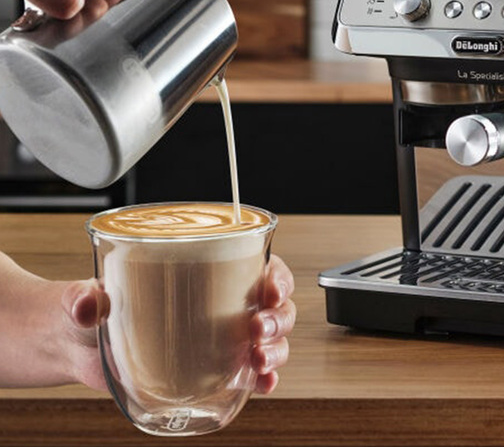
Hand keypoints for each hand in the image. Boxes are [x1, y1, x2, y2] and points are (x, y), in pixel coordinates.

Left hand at [61, 253, 295, 393]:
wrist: (78, 343)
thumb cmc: (93, 304)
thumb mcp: (87, 294)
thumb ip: (85, 297)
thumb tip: (87, 305)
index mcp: (208, 272)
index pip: (260, 265)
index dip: (277, 275)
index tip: (270, 289)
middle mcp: (225, 303)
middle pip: (276, 306)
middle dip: (278, 319)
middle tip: (257, 330)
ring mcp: (223, 338)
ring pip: (273, 340)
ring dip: (276, 350)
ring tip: (259, 360)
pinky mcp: (214, 369)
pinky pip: (253, 374)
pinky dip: (265, 380)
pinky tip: (262, 384)